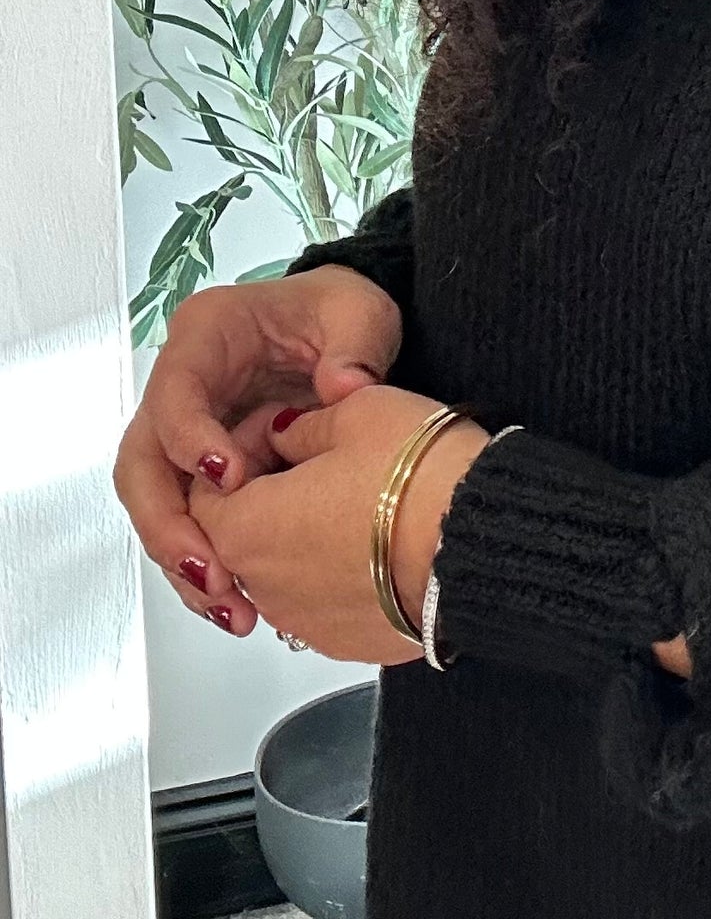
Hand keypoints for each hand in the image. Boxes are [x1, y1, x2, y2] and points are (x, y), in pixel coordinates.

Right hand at [115, 268, 402, 631]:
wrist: (342, 338)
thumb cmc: (336, 314)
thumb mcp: (358, 310)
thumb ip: (355, 342)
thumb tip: (344, 386)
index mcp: (204, 338)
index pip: (172, 392)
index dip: (189, 438)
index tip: (228, 477)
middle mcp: (182, 391)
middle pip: (144, 465)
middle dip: (170, 526)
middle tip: (212, 573)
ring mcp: (188, 437)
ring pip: (159, 508)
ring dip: (186, 562)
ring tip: (231, 607)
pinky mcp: (205, 478)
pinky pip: (191, 527)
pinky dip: (210, 568)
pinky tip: (241, 603)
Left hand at [182, 386, 490, 662]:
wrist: (484, 543)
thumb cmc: (421, 480)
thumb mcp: (353, 411)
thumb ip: (299, 426)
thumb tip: (287, 436)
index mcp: (245, 527)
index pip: (205, 489)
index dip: (243, 451)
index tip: (282, 432)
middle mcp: (265, 585)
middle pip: (242, 534)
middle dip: (271, 497)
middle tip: (325, 462)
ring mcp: (306, 622)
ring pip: (284, 570)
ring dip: (305, 538)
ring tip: (361, 502)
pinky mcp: (349, 642)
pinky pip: (325, 601)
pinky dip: (340, 574)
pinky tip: (381, 544)